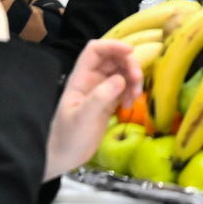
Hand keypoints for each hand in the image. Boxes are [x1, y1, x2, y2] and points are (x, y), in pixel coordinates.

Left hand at [44, 39, 142, 179]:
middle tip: (137, 80)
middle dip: (128, 64)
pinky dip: (131, 92)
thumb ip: (100, 97)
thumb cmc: (68, 137)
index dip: (112, 46)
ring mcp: (101, 90)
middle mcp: (91, 80)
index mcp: (81, 78)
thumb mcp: (83, 118)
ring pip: (122, 73)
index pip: (95, 50)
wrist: (65, 157)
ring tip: (136, 96)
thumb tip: (121, 79)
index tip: (130, 52)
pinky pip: (124, 88)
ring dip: (133, 79)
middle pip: (113, 59)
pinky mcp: (109, 102)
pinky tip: (130, 105)